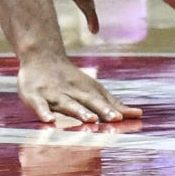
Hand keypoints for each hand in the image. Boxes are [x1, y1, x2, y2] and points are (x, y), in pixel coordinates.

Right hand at [17, 52, 141, 123]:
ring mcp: (53, 94)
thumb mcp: (92, 89)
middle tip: (114, 118)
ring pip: (67, 104)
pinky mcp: (35, 96)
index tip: (123, 118)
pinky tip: (50, 121)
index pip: (100, 101)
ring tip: (91, 119)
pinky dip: (44, 113)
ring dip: (79, 111)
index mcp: (85, 90)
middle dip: (101, 109)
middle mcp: (72, 92)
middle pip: (88, 101)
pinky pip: (40, 106)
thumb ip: (113, 103)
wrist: (41, 54)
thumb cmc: (71, 79)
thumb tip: (139, 114)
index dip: (111, 109)